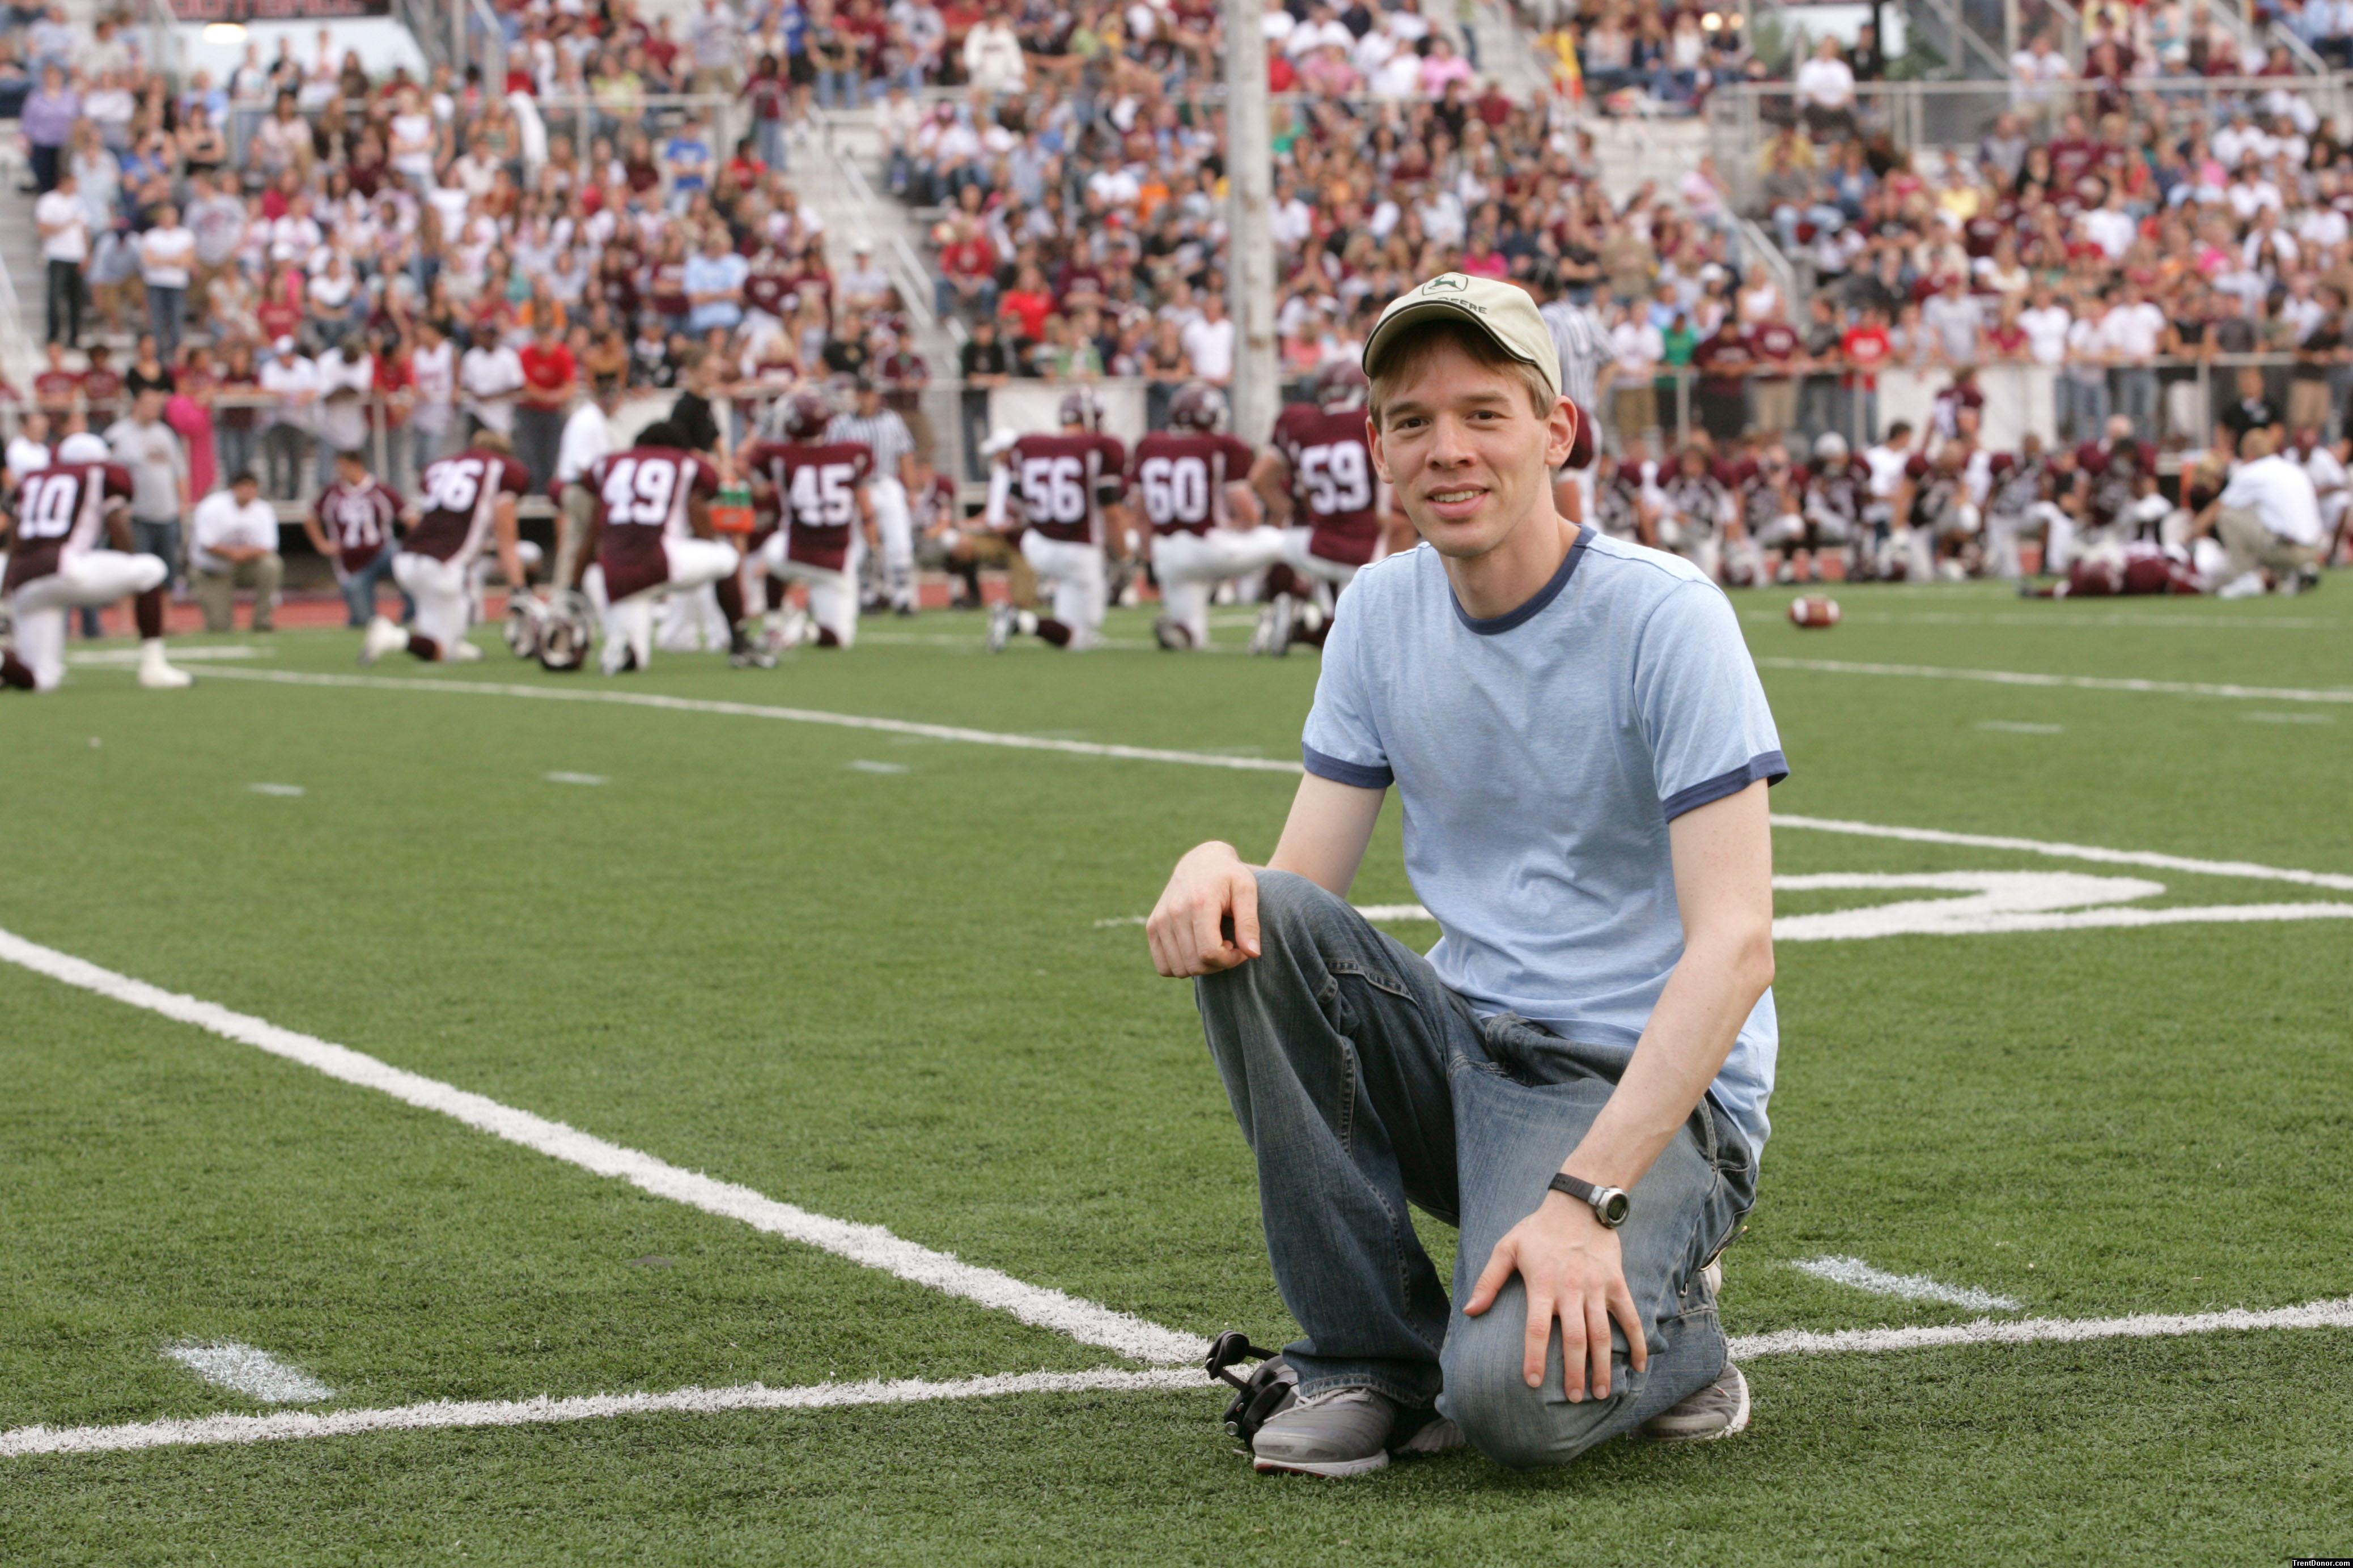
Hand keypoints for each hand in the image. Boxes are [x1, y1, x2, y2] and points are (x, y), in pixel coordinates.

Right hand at [1144, 841, 1259, 977]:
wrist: (1200, 860)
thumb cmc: (1229, 876)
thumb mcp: (1246, 891)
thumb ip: (1249, 923)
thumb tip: (1253, 954)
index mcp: (1199, 903)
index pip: (1210, 952)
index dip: (1230, 960)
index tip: (1241, 949)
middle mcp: (1174, 912)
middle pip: (1195, 964)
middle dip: (1218, 965)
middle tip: (1230, 948)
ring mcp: (1159, 920)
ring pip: (1179, 969)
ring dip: (1201, 968)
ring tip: (1214, 948)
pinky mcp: (1152, 926)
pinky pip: (1163, 966)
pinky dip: (1182, 967)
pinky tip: (1197, 951)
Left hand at [1463, 1191, 1648, 1402]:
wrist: (1578, 1205)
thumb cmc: (1537, 1230)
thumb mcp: (1505, 1248)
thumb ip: (1488, 1281)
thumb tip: (1469, 1311)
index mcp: (1542, 1284)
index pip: (1537, 1327)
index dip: (1535, 1356)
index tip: (1533, 1383)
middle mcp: (1571, 1289)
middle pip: (1574, 1337)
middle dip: (1575, 1371)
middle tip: (1575, 1398)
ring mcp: (1597, 1287)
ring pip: (1602, 1332)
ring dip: (1603, 1365)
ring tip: (1601, 1392)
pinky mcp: (1617, 1283)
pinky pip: (1631, 1316)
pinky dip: (1637, 1341)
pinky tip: (1638, 1366)